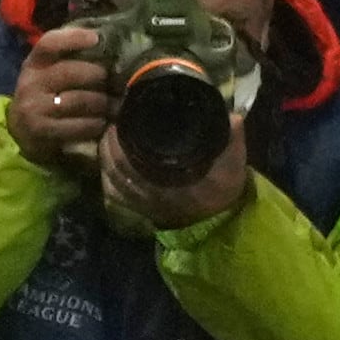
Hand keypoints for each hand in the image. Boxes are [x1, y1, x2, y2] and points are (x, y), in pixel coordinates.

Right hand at [9, 23, 111, 172]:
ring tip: (115, 104)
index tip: (96, 38)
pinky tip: (102, 123)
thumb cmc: (46, 96)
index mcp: (34, 63)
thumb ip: (69, 57)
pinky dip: (94, 124)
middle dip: (97, 75)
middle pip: (69, 72)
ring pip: (77, 100)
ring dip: (102, 103)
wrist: (22, 132)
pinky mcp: (41, 131)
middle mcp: (30, 83)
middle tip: (116, 81)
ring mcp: (34, 108)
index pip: (49, 43)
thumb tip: (102, 40)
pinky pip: (77, 126)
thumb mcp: (48, 72)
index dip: (73, 38)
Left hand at [101, 105, 248, 230]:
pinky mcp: (139, 208)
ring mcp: (141, 201)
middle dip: (111, 141)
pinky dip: (107, 175)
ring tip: (110, 136)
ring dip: (106, 155)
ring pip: (112, 177)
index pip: (132, 157)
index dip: (122, 136)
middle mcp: (149, 191)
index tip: (123, 116)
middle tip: (115, 121)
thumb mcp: (233, 166)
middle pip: (116, 164)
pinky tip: (108, 162)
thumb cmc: (222, 192)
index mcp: (169, 179)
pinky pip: (113, 191)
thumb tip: (233, 116)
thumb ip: (232, 141)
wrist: (217, 224)